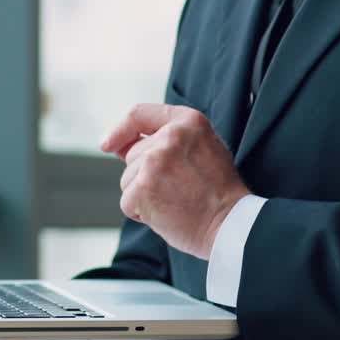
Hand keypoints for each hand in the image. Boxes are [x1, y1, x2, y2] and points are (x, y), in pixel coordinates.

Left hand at [100, 102, 249, 259]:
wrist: (232, 224)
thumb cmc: (218, 191)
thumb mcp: (202, 148)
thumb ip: (164, 139)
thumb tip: (115, 145)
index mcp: (188, 121)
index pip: (139, 114)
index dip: (120, 130)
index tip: (107, 144)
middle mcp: (170, 136)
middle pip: (133, 155)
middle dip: (145, 175)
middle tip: (178, 189)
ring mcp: (154, 161)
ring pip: (128, 180)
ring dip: (144, 195)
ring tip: (175, 201)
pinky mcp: (143, 188)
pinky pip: (127, 202)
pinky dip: (141, 213)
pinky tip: (167, 214)